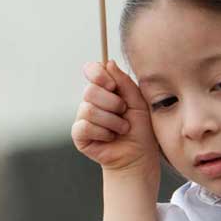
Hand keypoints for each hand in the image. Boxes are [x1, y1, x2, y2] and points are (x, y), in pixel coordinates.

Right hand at [72, 60, 160, 180]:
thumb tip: (109, 63)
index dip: (98, 74)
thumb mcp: (138, 102)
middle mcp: (91, 102)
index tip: (112, 85)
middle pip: (90, 90)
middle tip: (124, 113)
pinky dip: (102, 132)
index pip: (92, 71)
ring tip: (122, 129)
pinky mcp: (79, 135)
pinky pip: (84, 126)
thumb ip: (125, 83)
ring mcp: (83, 118)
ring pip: (88, 109)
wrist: (139, 157)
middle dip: (112, 103)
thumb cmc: (141, 130)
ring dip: (112, 121)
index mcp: (105, 91)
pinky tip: (110, 138)